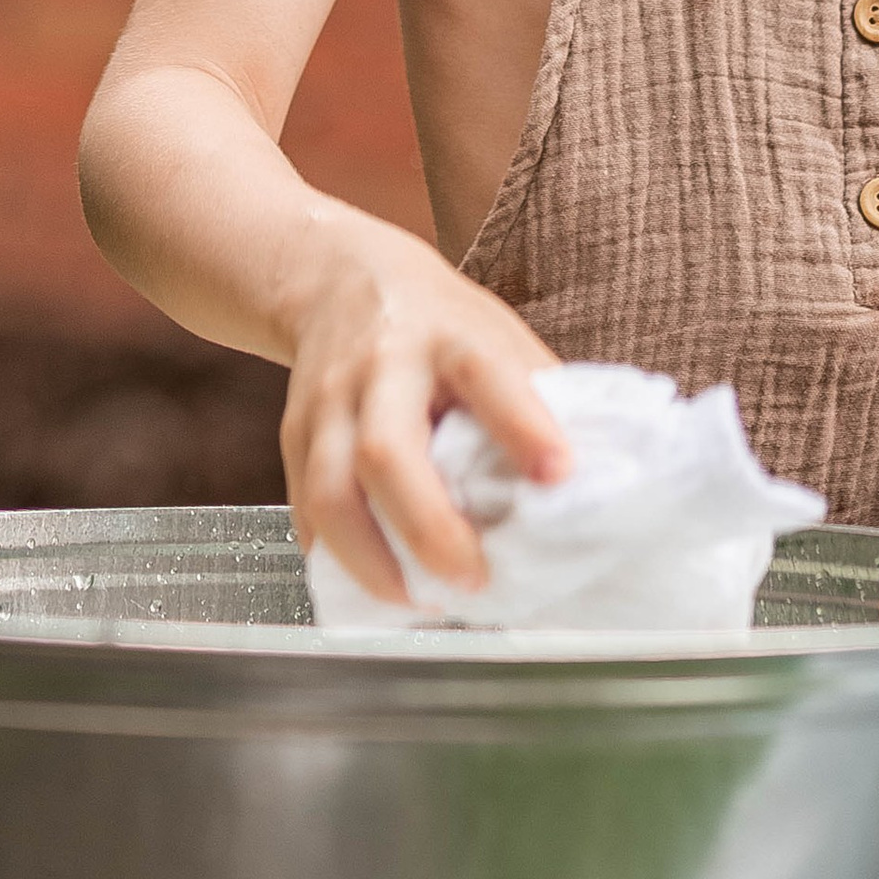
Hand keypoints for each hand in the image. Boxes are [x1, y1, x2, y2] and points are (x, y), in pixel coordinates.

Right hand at [280, 207, 568, 607]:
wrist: (340, 278)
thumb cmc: (441, 324)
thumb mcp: (496, 336)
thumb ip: (532, 399)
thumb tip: (587, 484)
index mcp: (449, 335)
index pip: (486, 376)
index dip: (524, 427)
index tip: (561, 476)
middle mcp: (381, 365)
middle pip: (386, 454)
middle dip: (429, 529)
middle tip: (474, 579)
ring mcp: (327, 401)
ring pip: (329, 492)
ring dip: (374, 563)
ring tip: (421, 600)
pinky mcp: (291, 434)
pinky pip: (304, 508)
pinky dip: (338, 558)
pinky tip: (377, 584)